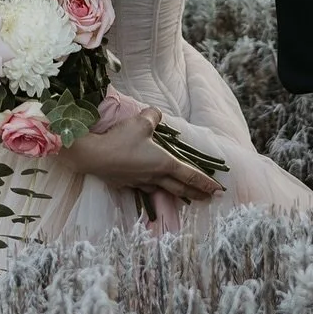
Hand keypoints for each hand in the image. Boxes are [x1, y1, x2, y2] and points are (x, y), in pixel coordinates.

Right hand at [62, 105, 224, 202]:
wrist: (93, 156)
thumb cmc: (121, 139)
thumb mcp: (140, 122)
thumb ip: (153, 116)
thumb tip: (156, 114)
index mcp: (164, 163)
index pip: (190, 175)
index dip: (206, 182)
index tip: (218, 190)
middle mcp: (155, 176)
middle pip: (180, 188)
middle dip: (196, 193)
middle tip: (208, 199)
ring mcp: (140, 182)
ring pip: (163, 190)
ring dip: (176, 193)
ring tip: (182, 195)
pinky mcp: (126, 184)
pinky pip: (146, 187)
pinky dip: (154, 187)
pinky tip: (151, 185)